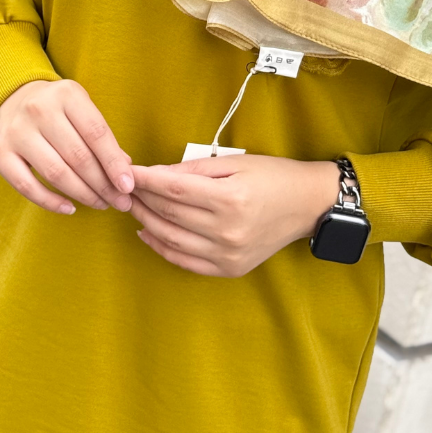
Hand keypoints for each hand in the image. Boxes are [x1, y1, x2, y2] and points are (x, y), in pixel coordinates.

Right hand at [0, 79, 134, 214]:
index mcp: (66, 94)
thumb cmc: (58, 108)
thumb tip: (125, 173)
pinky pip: (27, 186)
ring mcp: (16, 132)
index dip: (114, 163)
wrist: (12, 98)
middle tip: (119, 202)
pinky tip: (70, 208)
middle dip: (103, 184)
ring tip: (101, 204)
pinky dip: (50, 202)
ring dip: (82, 194)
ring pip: (56, 173)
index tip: (128, 186)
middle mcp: (39, 110)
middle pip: (78, 156)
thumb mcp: (82, 109)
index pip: (96, 133)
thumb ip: (102, 137)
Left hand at [130, 154, 340, 276]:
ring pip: (171, 239)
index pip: (174, 189)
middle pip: (169, 213)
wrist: (307, 205)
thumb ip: (194, 170)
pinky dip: (161, 247)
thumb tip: (156, 175)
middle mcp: (227, 230)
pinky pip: (185, 261)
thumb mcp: (236, 162)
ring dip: (146, 222)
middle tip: (124, 187)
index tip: (128, 172)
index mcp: (230, 199)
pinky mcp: (229, 269)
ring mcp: (228, 254)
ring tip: (133, 207)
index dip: (146, 180)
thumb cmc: (273, 176)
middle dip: (141, 199)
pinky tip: (148, 233)